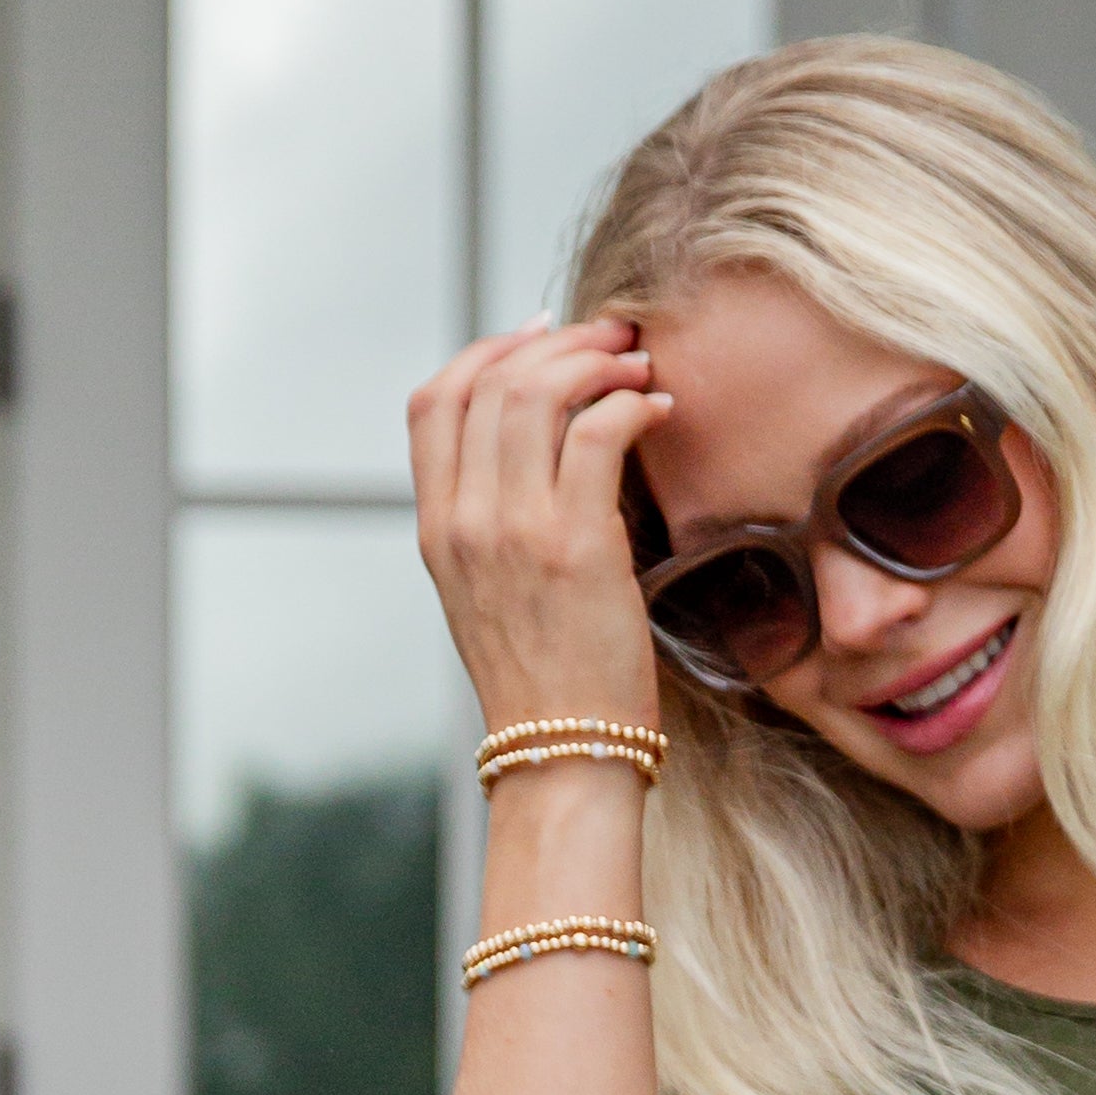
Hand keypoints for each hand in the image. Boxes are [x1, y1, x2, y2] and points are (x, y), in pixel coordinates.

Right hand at [408, 313, 672, 734]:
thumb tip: (536, 450)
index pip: (434, 400)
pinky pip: (600, 433)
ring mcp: (514, 531)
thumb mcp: (488, 596)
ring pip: (540, 392)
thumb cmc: (546, 683)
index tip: (543, 335)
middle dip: (561, 343)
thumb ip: (493, 523)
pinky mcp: (576, 546)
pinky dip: (634, 406)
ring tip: (641, 370)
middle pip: (491, 380)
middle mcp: (464, 521)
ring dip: (600, 363)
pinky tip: (661, 413)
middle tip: (616, 340)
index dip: (489, 350)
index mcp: (435, 529)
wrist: (563, 759)